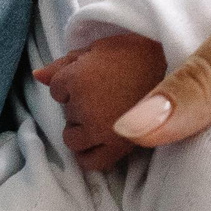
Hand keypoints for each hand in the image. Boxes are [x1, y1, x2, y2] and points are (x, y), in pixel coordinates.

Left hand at [34, 36, 167, 172]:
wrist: (175, 66)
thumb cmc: (136, 52)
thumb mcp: (98, 48)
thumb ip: (64, 63)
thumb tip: (35, 75)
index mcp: (78, 78)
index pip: (56, 89)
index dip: (73, 81)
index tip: (96, 75)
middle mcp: (85, 107)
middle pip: (66, 113)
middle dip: (79, 104)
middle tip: (105, 93)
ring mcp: (101, 130)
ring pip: (72, 138)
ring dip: (83, 128)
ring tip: (106, 114)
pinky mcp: (118, 148)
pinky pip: (90, 162)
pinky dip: (89, 154)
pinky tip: (99, 140)